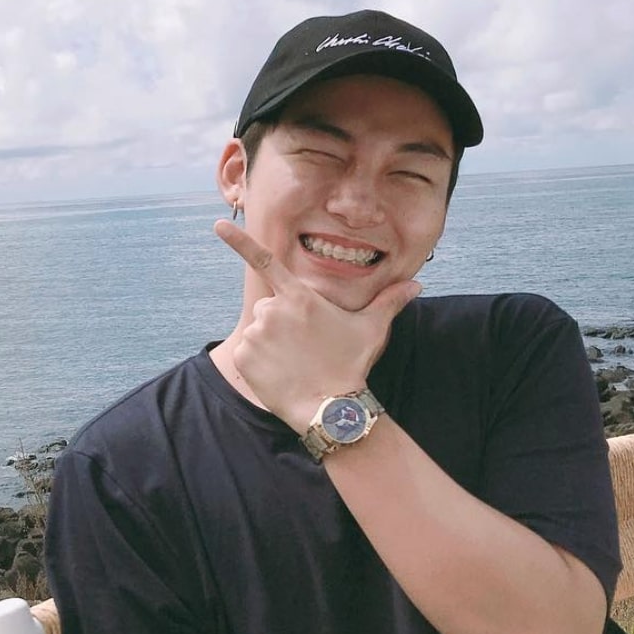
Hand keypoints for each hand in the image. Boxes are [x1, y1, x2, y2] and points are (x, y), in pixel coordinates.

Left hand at [214, 219, 420, 431]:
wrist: (330, 407)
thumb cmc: (351, 364)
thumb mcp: (371, 329)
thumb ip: (388, 302)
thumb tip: (415, 285)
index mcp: (299, 296)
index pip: (265, 260)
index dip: (239, 241)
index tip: (217, 225)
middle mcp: (272, 310)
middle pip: (269, 308)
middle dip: (282, 322)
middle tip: (305, 345)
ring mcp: (255, 333)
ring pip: (258, 331)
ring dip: (270, 343)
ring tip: (294, 361)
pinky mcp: (243, 356)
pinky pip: (246, 353)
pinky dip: (258, 363)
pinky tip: (279, 373)